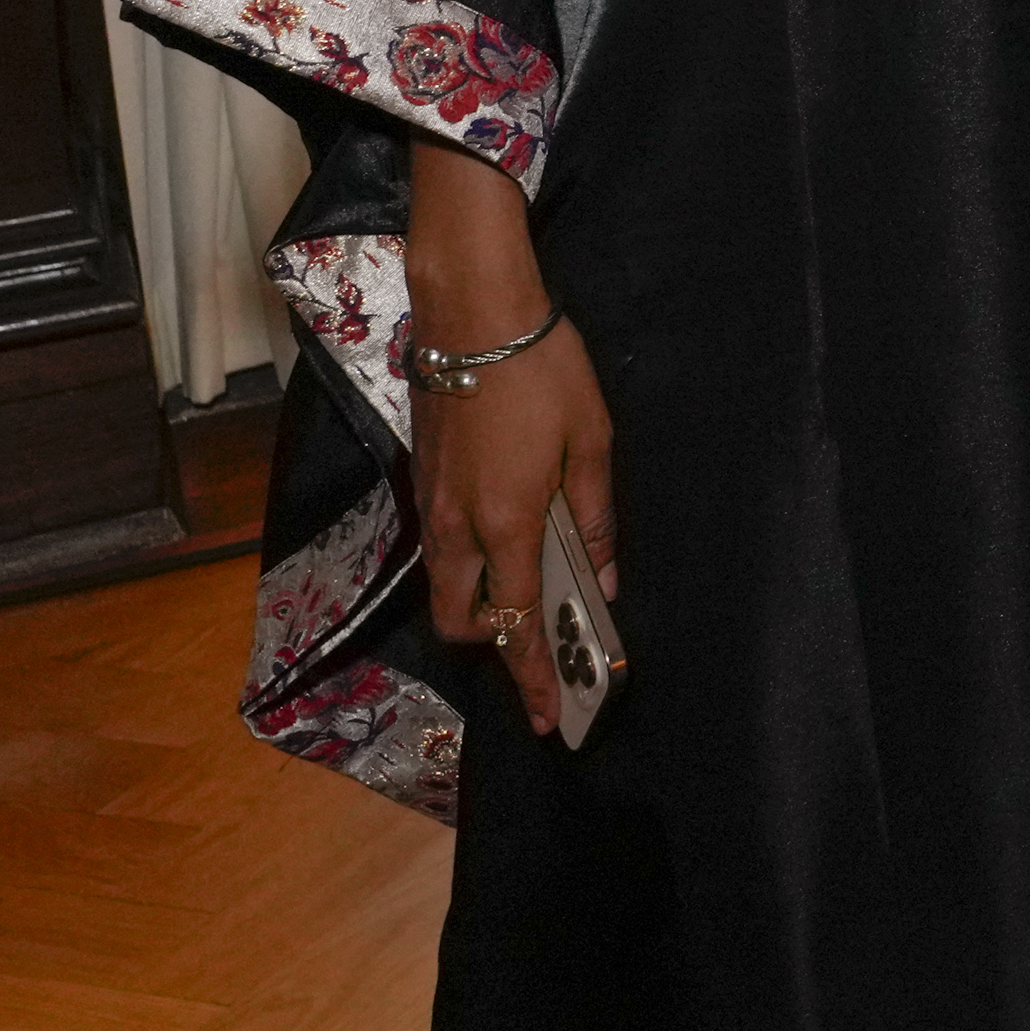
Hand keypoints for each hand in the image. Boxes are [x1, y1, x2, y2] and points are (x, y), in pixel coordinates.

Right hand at [404, 143, 615, 734]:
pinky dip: (469, 565)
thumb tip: (606, 577)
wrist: (473, 314)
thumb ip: (597, 515)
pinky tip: (507, 542)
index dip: (534, 674)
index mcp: (506, 522)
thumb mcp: (592, 440)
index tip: (548, 716)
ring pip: (446, 585)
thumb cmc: (542, 371)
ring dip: (480, 605)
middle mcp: (458, 526)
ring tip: (528, 598)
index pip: (515, 622)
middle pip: (462, 619)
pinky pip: (442, 547)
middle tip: (540, 650)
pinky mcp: (424, 480)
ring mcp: (433, 504)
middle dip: (496, 647)